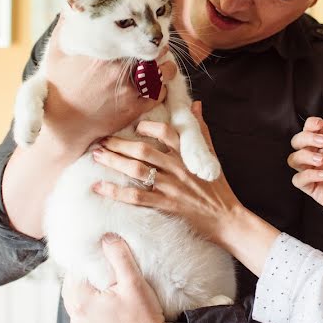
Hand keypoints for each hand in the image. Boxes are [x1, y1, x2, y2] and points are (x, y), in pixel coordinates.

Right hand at [41, 17, 176, 152]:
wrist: (62, 125)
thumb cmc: (58, 88)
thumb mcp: (57, 54)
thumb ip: (66, 27)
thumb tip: (70, 6)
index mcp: (104, 55)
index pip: (136, 35)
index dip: (144, 32)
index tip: (145, 31)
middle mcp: (120, 71)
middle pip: (154, 51)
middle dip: (158, 47)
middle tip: (158, 46)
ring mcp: (130, 91)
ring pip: (163, 72)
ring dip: (166, 67)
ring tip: (163, 63)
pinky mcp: (135, 108)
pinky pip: (160, 93)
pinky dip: (162, 86)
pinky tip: (157, 83)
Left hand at [62, 234, 167, 322]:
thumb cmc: (144, 322)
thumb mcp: (134, 283)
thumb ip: (119, 257)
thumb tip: (108, 237)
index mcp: (82, 302)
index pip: (73, 273)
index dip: (85, 261)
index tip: (98, 255)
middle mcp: (77, 319)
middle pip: (72, 288)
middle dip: (85, 276)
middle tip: (103, 268)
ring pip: (77, 304)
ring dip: (88, 293)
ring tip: (108, 286)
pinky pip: (86, 318)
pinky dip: (93, 309)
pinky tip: (110, 305)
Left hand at [91, 102, 243, 246]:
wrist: (226, 218)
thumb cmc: (218, 187)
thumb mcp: (212, 155)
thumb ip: (201, 130)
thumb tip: (195, 105)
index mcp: (188, 155)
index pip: (167, 132)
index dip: (148, 127)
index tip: (133, 126)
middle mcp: (177, 168)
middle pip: (143, 151)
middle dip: (119, 144)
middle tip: (100, 140)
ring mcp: (171, 187)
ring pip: (137, 170)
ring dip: (114, 162)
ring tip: (96, 156)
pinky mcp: (166, 205)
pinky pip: (136, 197)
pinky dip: (116, 192)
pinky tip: (100, 187)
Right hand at [289, 117, 322, 241]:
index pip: (314, 129)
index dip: (311, 124)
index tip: (319, 124)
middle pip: (299, 142)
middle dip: (305, 138)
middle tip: (321, 142)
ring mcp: (320, 174)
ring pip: (294, 160)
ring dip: (304, 156)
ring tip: (322, 160)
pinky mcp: (318, 191)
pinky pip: (299, 180)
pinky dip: (307, 175)